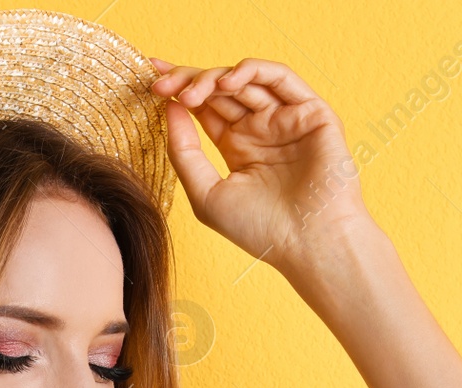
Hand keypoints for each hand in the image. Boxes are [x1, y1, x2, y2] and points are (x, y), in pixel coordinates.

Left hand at [148, 57, 371, 275]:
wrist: (307, 243)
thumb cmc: (259, 229)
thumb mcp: (205, 193)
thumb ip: (184, 152)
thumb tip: (170, 108)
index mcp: (237, 146)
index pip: (205, 107)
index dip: (179, 90)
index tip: (151, 81)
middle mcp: (261, 128)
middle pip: (220, 88)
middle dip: (188, 81)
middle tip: (161, 85)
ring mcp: (286, 117)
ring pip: (246, 79)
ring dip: (214, 77)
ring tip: (192, 92)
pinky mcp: (311, 111)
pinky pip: (280, 77)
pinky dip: (252, 71)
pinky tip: (226, 82)